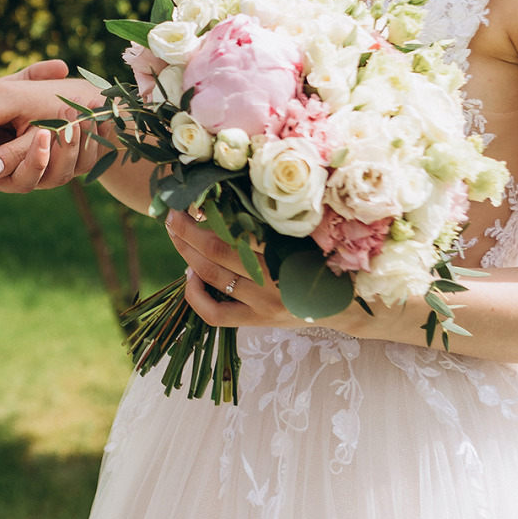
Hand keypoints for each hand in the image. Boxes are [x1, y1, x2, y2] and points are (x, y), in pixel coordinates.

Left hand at [167, 211, 362, 332]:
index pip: (236, 230)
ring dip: (187, 254)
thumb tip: (231, 196)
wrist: (346, 305)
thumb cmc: (325, 259)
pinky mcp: (256, 322)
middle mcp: (274, 280)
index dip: (206, 215)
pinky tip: (191, 277)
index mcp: (287, 251)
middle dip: (186, 231)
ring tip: (176, 237)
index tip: (189, 200)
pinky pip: (215, 314)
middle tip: (171, 214)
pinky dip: (195, 295)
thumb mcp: (306, 235)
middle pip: (216, 251)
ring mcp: (263, 305)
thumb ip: (275, 222)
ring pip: (212, 277)